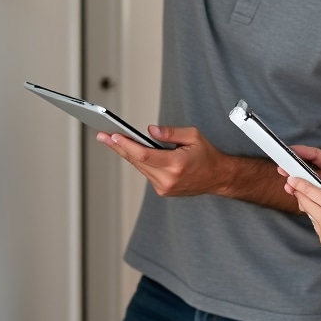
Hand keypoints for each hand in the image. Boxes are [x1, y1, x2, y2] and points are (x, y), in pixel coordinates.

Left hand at [95, 124, 231, 197]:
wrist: (217, 177)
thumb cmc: (207, 155)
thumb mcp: (193, 135)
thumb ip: (170, 132)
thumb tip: (150, 130)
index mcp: (176, 165)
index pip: (144, 155)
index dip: (126, 145)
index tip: (113, 136)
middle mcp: (168, 179)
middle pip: (137, 161)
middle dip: (118, 147)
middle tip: (103, 135)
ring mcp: (164, 187)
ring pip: (139, 167)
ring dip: (126, 153)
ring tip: (111, 140)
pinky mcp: (162, 190)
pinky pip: (146, 172)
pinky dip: (138, 161)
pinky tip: (129, 150)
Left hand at [285, 176, 320, 245]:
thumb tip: (306, 187)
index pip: (309, 191)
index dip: (299, 183)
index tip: (291, 179)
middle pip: (304, 203)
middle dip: (300, 193)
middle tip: (297, 186)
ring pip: (308, 214)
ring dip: (310, 206)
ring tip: (319, 202)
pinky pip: (315, 224)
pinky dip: (318, 218)